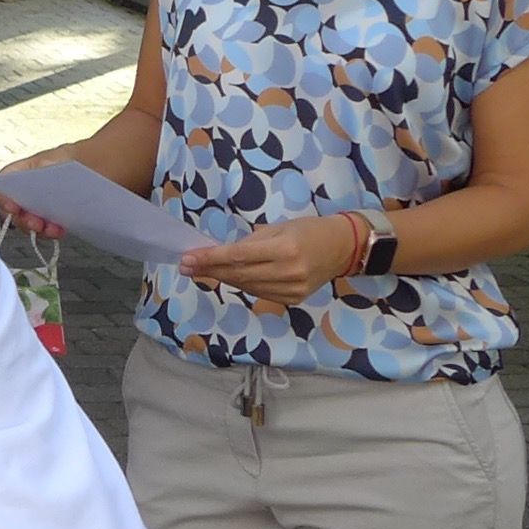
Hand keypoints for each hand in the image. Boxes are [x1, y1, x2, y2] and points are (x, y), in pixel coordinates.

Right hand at [0, 145, 81, 237]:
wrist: (83, 168)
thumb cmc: (62, 162)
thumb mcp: (47, 162)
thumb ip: (36, 172)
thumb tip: (33, 185)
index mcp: (14, 177)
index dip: (2, 200)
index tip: (14, 207)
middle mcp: (19, 196)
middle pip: (11, 213)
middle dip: (23, 220)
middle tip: (35, 222)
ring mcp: (32, 209)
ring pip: (26, 224)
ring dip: (37, 229)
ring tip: (50, 228)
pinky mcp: (45, 219)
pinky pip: (42, 231)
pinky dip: (50, 232)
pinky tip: (59, 229)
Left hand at [181, 214, 361, 308]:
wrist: (342, 248)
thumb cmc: (308, 231)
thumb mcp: (278, 228)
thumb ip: (249, 244)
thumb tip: (217, 254)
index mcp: (285, 249)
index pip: (238, 256)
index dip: (210, 259)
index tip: (187, 258)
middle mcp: (289, 272)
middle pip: (239, 274)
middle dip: (209, 270)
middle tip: (186, 266)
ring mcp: (292, 289)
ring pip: (246, 286)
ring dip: (222, 278)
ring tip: (201, 271)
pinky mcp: (294, 299)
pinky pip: (259, 293)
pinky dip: (242, 285)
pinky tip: (228, 277)